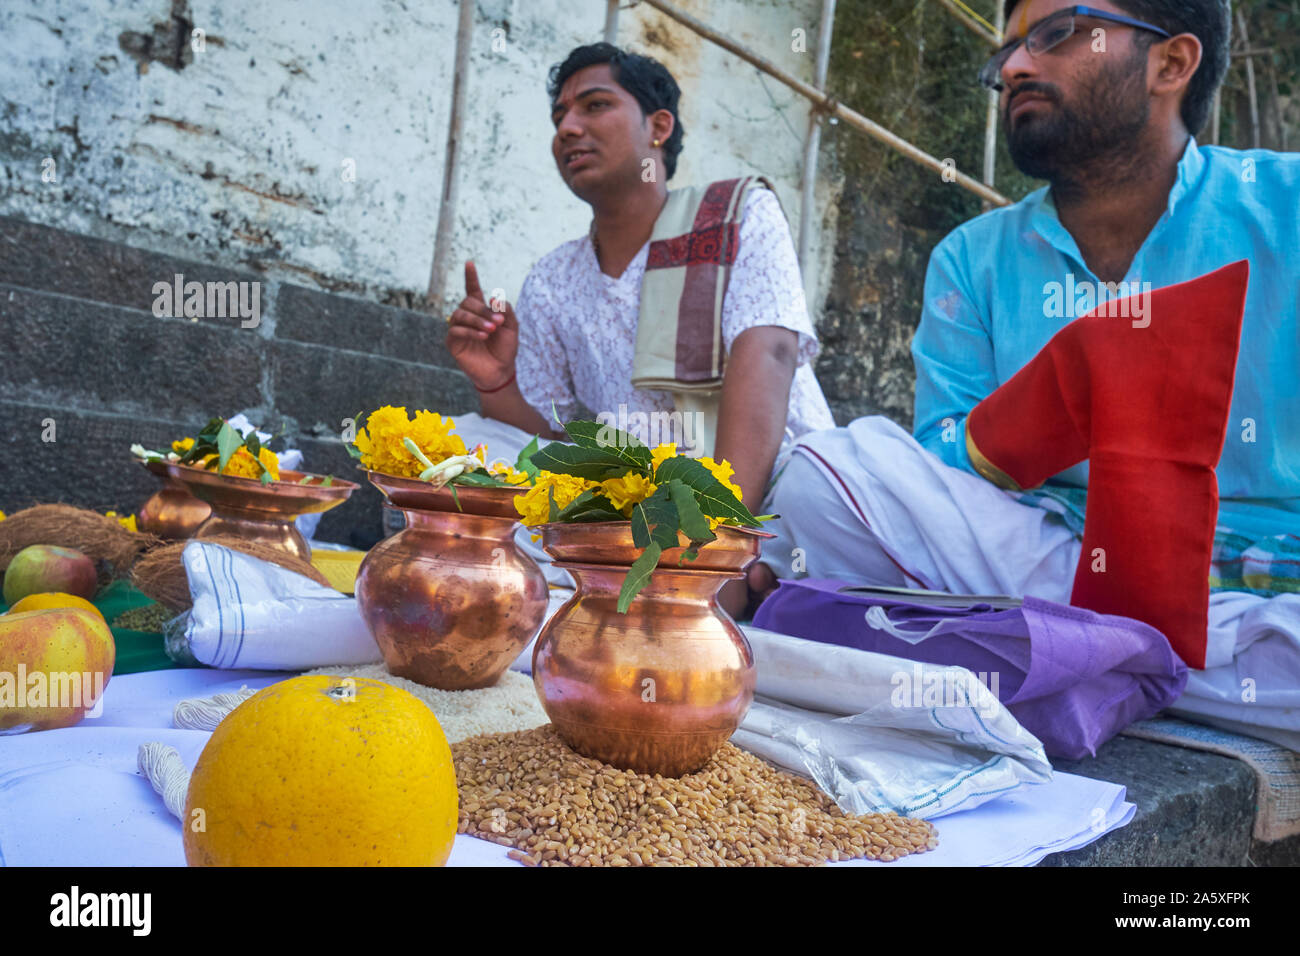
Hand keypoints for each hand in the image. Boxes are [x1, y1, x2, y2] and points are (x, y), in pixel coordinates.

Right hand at [446, 261, 518, 389]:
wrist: (501, 371)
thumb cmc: (505, 348)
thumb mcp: (511, 326)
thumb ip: (504, 309)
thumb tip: (491, 297)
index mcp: (481, 310)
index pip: (473, 290)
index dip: (471, 277)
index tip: (469, 263)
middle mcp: (467, 317)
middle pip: (468, 303)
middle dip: (483, 310)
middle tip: (497, 322)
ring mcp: (458, 329)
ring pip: (460, 314)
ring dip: (477, 320)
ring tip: (490, 329)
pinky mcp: (452, 342)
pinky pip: (455, 330)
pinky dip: (469, 330)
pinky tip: (482, 335)